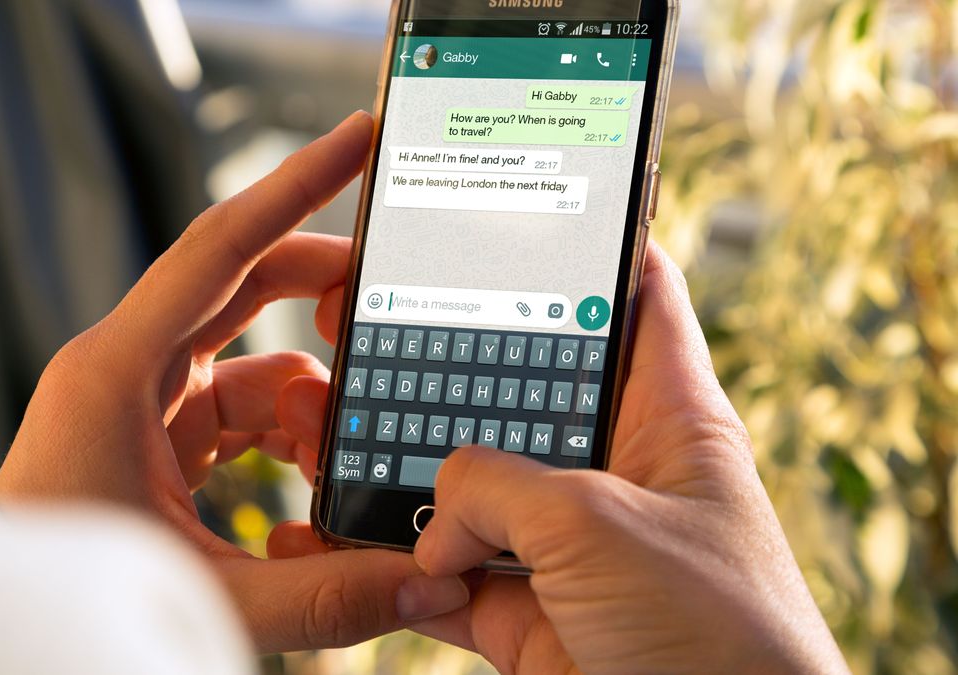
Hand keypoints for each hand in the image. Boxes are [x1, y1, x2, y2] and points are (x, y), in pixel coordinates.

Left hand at [0, 112, 469, 652]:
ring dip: (313, 400)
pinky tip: (313, 482)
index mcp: (118, 372)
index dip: (293, 187)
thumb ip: (323, 594)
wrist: (11, 628)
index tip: (355, 139)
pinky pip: (244, 404)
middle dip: (322, 288)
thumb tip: (428, 585)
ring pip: (256, 359)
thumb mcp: (207, 594)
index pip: (219, 249)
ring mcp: (145, 396)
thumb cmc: (76, 596)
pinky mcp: (160, 430)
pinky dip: (288, 433)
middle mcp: (130, 366)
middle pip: (245, 283)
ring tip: (343, 459)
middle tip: (389, 300)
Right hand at [274, 244, 847, 673]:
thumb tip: (432, 515)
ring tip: (330, 429)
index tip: (516, 208)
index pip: (635, 296)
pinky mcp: (524, 610)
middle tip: (370, 326)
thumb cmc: (716, 639)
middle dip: (447, 366)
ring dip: (400, 469)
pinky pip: (442, 571)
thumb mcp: (598, 525)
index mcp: (665, 418)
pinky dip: (394, 565)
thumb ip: (497, 487)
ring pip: (465, 484)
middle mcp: (610, 471)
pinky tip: (345, 539)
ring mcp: (561, 543)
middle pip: (518, 388)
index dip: (585, 245)